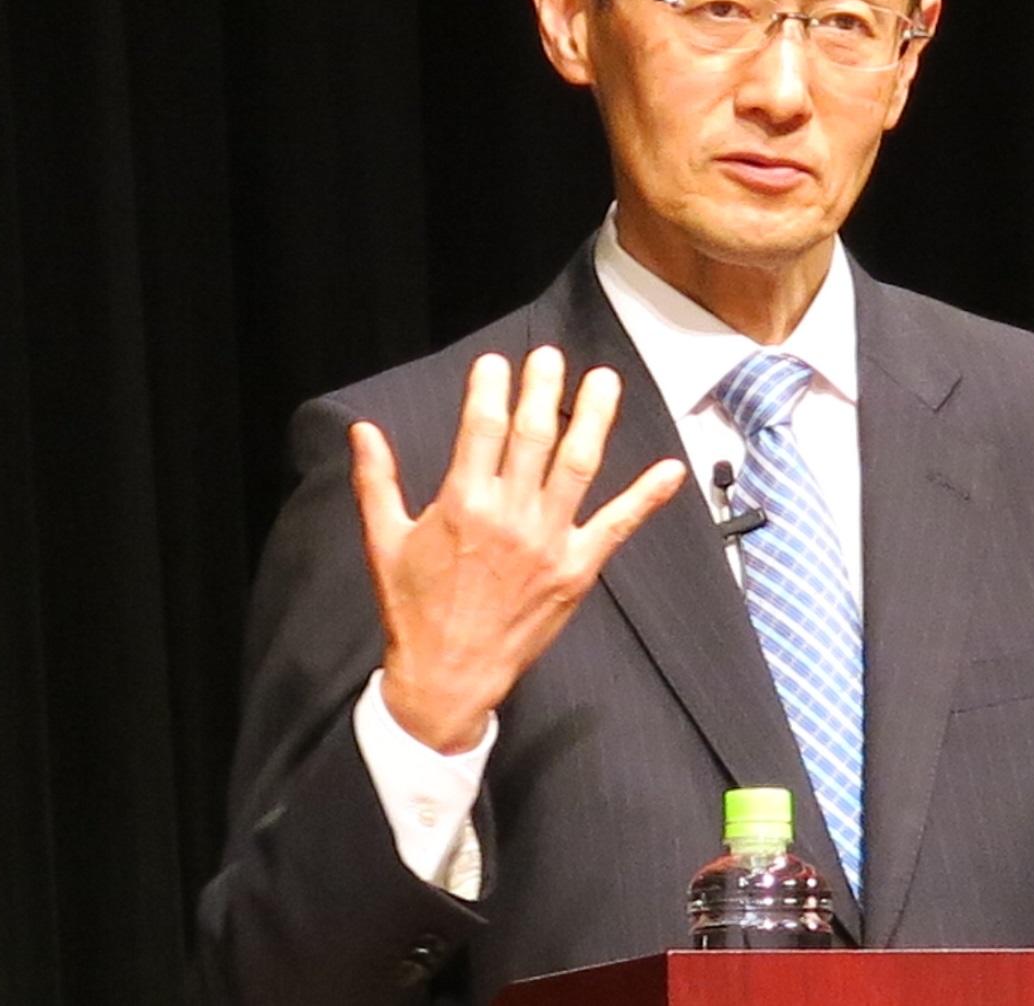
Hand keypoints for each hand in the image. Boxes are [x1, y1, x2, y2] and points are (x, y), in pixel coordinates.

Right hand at [349, 346, 686, 752]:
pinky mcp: (577, 569)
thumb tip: (361, 430)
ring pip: (579, 465)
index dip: (491, 389)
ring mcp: (549, 541)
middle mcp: (510, 515)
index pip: (482, 428)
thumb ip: (377, 481)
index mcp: (463, 503)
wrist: (447, 676)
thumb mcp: (384, 542)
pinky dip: (647, 497)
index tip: (497, 363)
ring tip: (605, 382)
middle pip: (535, 435)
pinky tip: (672, 470)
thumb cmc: (413, 609)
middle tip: (551, 357)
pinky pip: (619, 525)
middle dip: (544, 389)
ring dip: (595, 419)